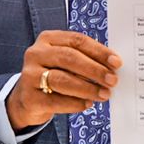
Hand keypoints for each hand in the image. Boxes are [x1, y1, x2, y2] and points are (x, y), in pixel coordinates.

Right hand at [6, 29, 121, 128]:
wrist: (27, 99)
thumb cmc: (53, 76)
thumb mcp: (64, 62)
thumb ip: (84, 60)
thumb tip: (112, 68)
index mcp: (48, 39)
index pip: (77, 40)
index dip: (99, 51)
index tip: (116, 62)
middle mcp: (36, 54)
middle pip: (69, 58)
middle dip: (95, 70)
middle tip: (112, 80)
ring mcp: (30, 75)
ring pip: (62, 79)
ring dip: (88, 88)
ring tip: (104, 94)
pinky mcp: (30, 97)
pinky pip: (56, 101)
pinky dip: (75, 103)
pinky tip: (87, 104)